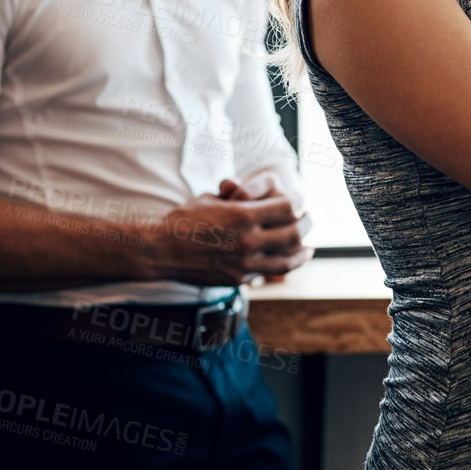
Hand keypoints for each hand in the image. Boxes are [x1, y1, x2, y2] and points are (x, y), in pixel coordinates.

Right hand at [151, 184, 311, 285]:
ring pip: (287, 260)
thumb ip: (236, 197)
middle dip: (305, 226)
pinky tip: (284, 262)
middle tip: (309, 221)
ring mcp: (244, 263)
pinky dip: (279, 267)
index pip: (287, 208)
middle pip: (293, 233)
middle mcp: (248, 240)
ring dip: (301, 253)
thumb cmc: (184, 219)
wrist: (161, 250)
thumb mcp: (211, 198)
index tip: (298, 204)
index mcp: (242, 215)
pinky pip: (267, 273)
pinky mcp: (238, 279)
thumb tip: (250, 190)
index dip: (295, 205)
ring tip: (308, 248)